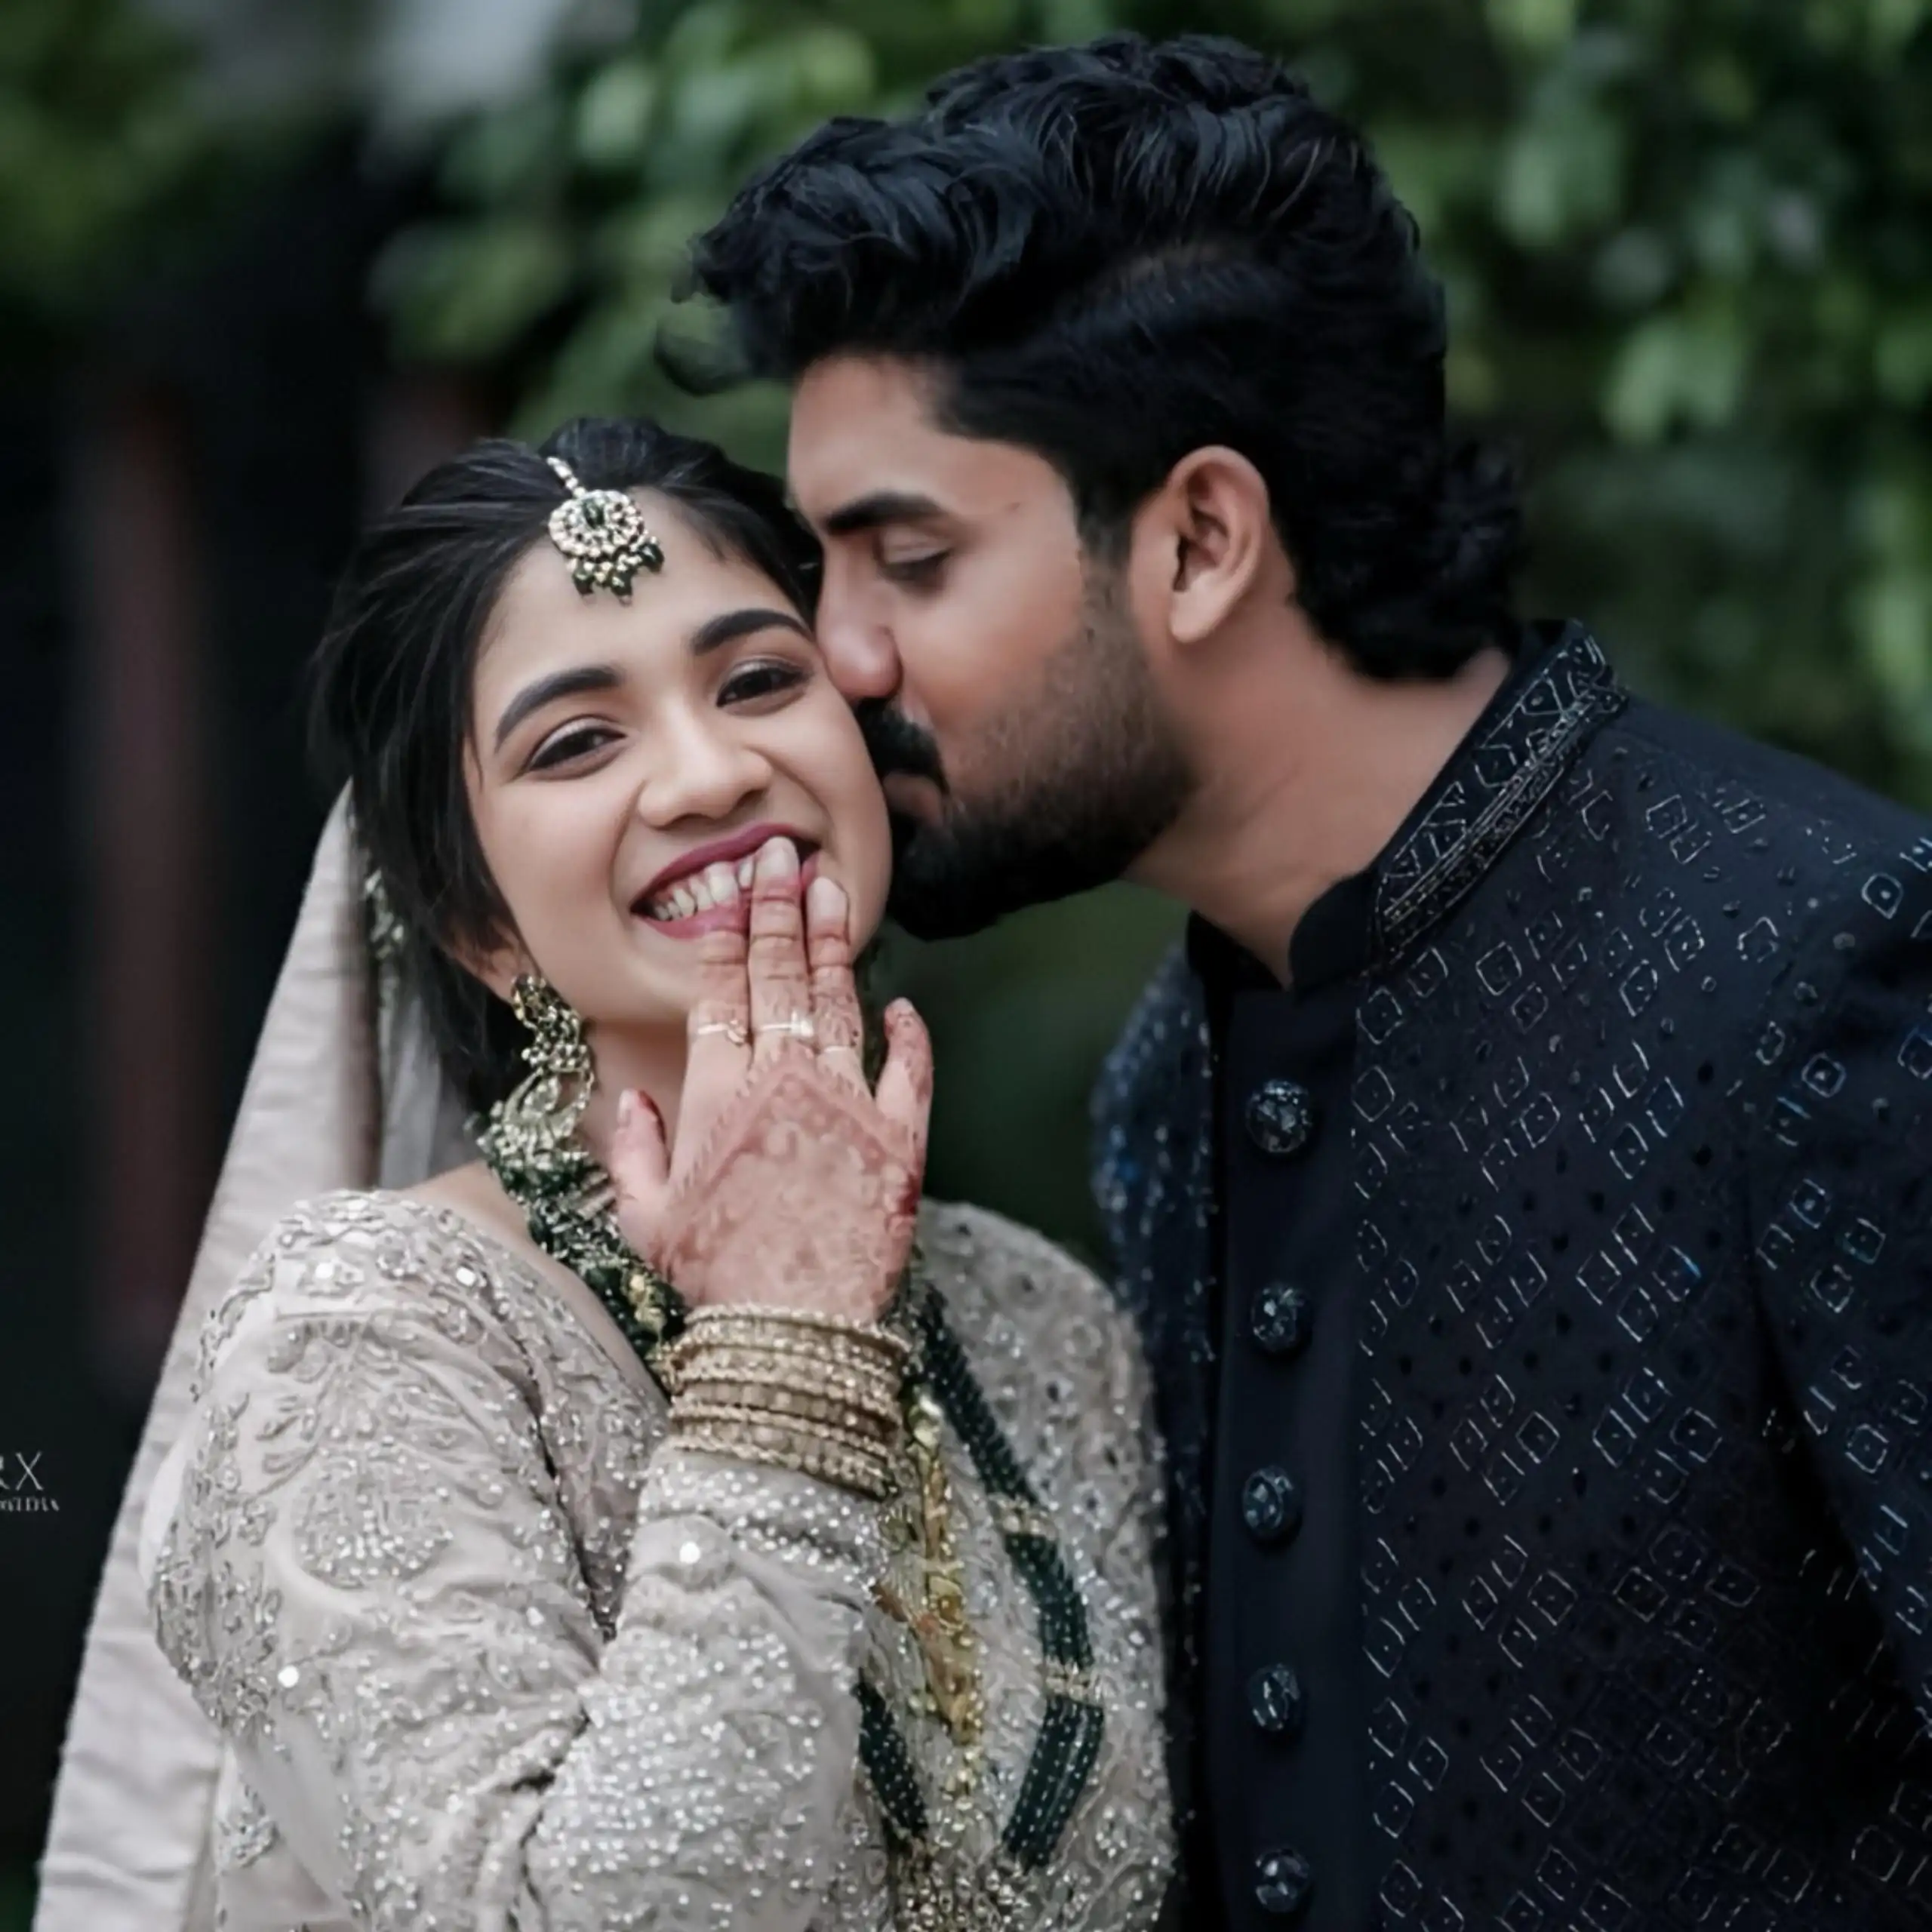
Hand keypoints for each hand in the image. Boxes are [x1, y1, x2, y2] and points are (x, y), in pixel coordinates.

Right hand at [607, 837, 931, 1321]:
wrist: (796, 1328)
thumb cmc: (714, 1279)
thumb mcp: (645, 1221)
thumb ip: (633, 1153)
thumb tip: (633, 1103)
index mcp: (717, 1097)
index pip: (720, 995)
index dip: (725, 937)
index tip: (730, 891)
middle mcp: (783, 1083)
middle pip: (778, 980)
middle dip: (777, 913)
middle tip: (782, 856)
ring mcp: (847, 1104)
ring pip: (838, 1005)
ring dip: (833, 945)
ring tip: (831, 890)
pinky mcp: (901, 1136)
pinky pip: (910, 1070)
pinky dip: (909, 1034)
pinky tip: (905, 1002)